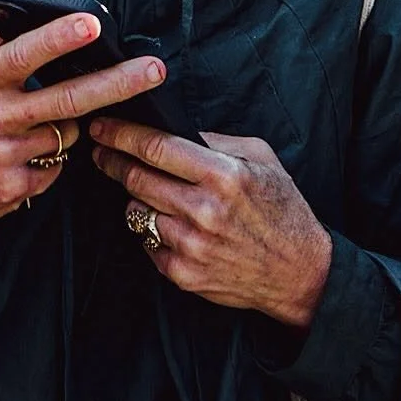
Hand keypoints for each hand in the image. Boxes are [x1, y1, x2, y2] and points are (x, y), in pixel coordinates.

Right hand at [0, 17, 165, 246]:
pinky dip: (50, 158)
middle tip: (154, 69)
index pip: (23, 55)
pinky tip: (22, 156)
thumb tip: (17, 9)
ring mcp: (4, 158)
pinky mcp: (13, 189)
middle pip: (68, 99)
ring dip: (67, 125)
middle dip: (117, 82)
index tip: (93, 24)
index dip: (60, 38)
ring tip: (33, 124)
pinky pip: (56, 166)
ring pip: (67, 133)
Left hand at [91, 121, 331, 328]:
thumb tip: (173, 128)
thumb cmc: (282, 209)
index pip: (156, 147)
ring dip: (134, 196)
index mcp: (223, 175)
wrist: (299, 273)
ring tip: (144, 189)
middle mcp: (203, 210)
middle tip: (102, 151)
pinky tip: (164, 221)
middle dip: (112, 160)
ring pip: (136, 211)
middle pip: (136, 178)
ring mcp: (191, 245)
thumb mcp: (261, 158)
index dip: (121, 134)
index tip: (102, 126)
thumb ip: (216, 140)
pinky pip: (146, 242)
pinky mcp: (183, 274)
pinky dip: (149, 228)